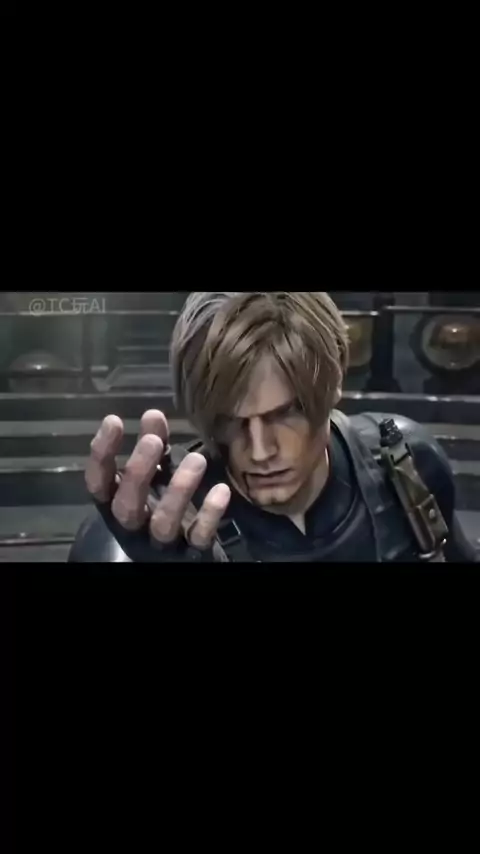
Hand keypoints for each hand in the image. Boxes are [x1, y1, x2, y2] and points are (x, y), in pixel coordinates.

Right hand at [85, 409, 231, 559]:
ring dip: (179, 490)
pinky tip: (221, 490)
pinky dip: (209, 515)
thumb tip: (152, 414)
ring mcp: (161, 543)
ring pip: (163, 523)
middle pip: (127, 505)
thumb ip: (153, 444)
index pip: (99, 482)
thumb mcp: (157, 472)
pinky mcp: (191, 553)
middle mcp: (134, 527)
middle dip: (138, 471)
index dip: (102, 454)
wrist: (186, 551)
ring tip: (197, 459)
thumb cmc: (164, 502)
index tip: (114, 420)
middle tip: (154, 441)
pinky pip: (198, 537)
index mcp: (118, 503)